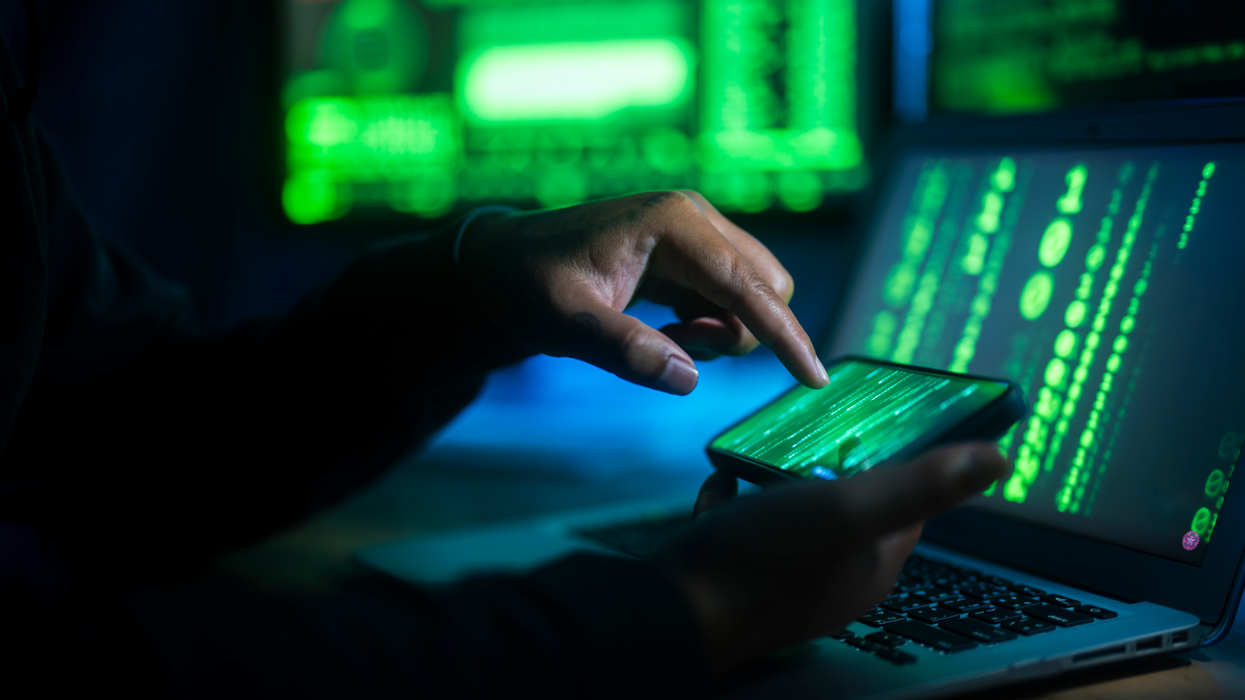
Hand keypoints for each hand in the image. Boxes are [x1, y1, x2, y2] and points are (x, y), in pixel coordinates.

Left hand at [458, 191, 828, 394]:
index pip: (748, 286)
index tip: (814, 379)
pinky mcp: (688, 249)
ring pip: (753, 291)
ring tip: (663, 337)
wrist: (500, 261)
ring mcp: (693, 230)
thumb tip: (688, 379)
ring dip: (724, 329)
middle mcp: (693, 217)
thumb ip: (625, 351)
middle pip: (767, 284)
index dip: (785, 336)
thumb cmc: (527, 285)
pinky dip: (712, 323)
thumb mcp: (566, 324)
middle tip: (676, 347)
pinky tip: (666, 329)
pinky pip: (729, 294)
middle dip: (741, 332)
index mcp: (671, 224)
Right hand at [656, 443, 1009, 675]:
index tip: (889, 422)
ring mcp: (786, 581)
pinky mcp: (741, 578)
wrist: (676, 610)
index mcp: (872, 565)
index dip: (906, 463)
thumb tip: (997, 459)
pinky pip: (748, 531)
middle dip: (837, 467)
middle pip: (852, 509)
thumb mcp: (849, 510)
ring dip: (783, 481)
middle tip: (819, 430)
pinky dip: (738, 502)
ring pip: (798, 519)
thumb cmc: (765, 561)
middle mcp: (834, 579)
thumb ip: (918, 485)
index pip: (910, 508)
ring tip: (768, 451)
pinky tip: (723, 484)